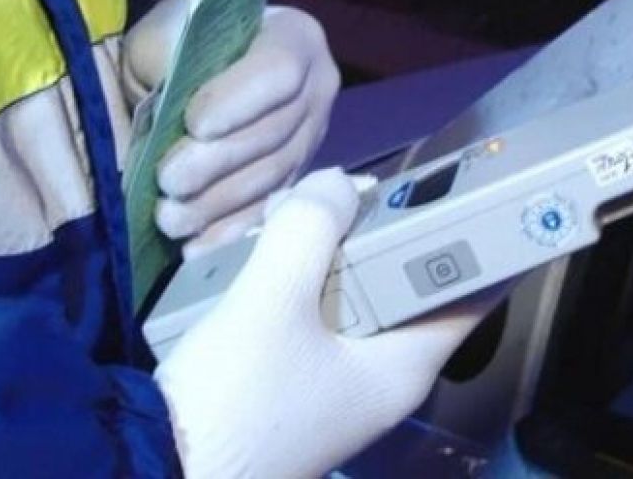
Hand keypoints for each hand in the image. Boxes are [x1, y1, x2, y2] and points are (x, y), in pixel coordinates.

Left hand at [122, 0, 339, 257]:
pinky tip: (195, 248)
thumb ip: (169, 52)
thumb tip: (167, 93)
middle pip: (275, 132)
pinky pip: (271, 209)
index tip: (194, 124)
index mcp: (296, 38)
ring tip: (171, 218)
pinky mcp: (297, 177)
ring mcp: (313, 137)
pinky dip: (231, 231)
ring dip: (219, 203)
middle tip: (170, 181)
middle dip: (219, 162)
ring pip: (272, 175)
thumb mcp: (170, 30)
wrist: (198, 69)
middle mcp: (318, 88)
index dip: (239, 100)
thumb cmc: (183, 43)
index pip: (278, 71)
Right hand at [154, 168, 502, 478]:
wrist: (153, 473)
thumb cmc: (232, 400)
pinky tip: (264, 250)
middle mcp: (381, 376)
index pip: (473, 293)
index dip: (479, 237)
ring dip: (331, 250)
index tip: (474, 182)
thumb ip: (309, 230)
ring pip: (354, 294)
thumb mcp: (272, 301)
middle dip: (382, 228)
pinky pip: (314, 313)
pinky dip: (299, 278)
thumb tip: (337, 185)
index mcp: (404, 365)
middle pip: (406, 284)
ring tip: (297, 210)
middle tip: (352, 186)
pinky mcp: (293, 382)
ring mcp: (336, 382)